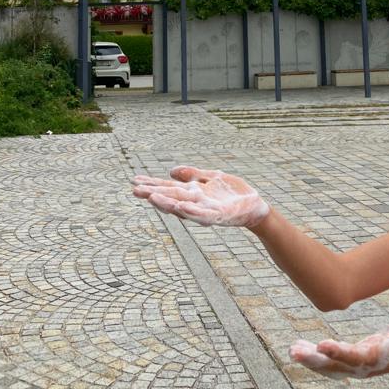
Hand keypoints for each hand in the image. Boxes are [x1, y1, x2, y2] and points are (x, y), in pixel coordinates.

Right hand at [133, 165, 269, 227]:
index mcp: (193, 193)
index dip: (152, 185)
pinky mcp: (219, 216)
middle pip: (171, 198)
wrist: (254, 207)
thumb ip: (192, 175)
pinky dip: (191, 211)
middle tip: (134, 190)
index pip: (168, 188)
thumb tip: (171, 172)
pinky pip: (203, 215)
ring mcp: (206, 211)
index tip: (134, 180)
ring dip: (167, 204)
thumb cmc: (232, 194)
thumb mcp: (211, 177)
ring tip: (152, 197)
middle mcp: (195, 203)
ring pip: (183, 208)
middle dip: (153, 194)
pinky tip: (180, 207)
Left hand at [289, 311, 388, 378]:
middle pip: (336, 366)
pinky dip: (313, 357)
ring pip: (329, 367)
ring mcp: (356, 366)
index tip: (321, 345)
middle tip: (295, 353)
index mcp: (376, 356)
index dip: (339, 353)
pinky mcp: (351, 362)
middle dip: (315, 360)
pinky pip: (329, 363)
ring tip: (292, 350)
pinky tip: (298, 349)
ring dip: (310, 359)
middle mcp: (363, 366)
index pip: (355, 357)